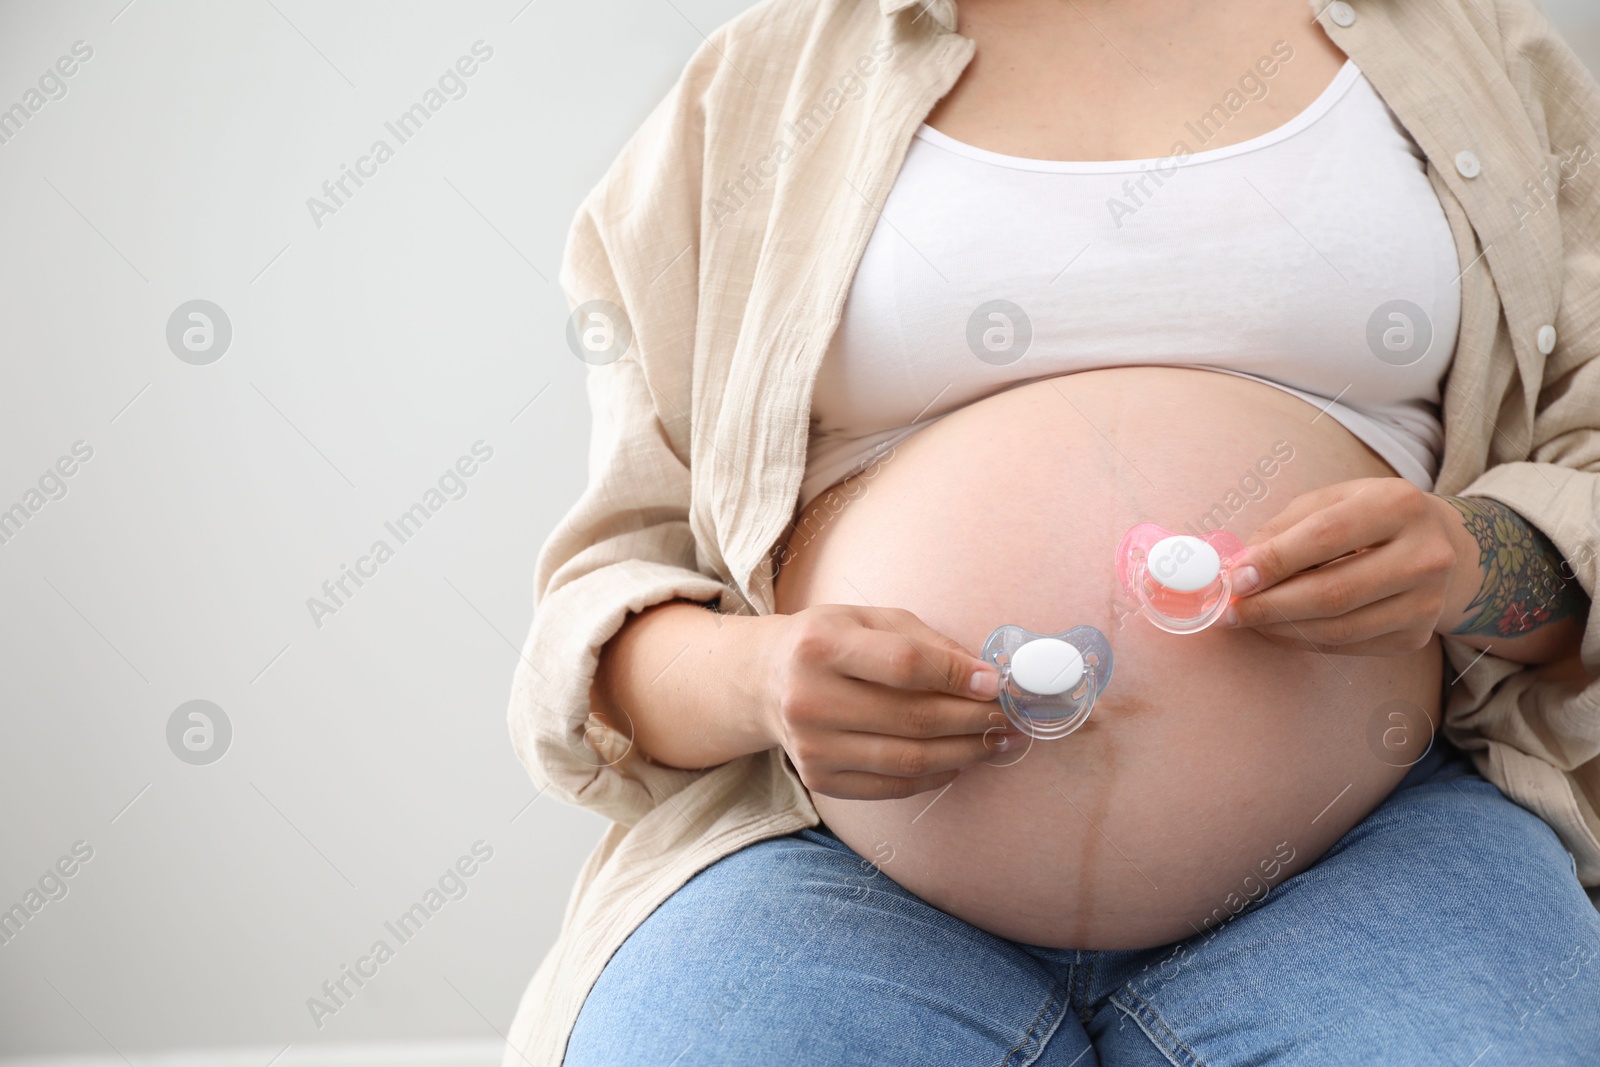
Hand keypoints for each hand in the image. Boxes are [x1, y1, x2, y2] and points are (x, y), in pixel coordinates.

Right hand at [754, 604, 1013, 799]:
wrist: (766, 681)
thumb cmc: (830, 642)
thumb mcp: (870, 620)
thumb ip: (926, 642)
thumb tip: (985, 676)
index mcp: (820, 645)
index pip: (903, 665)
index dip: (956, 676)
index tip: (995, 683)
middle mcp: (808, 698)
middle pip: (911, 718)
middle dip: (973, 720)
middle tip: (1009, 717)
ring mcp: (811, 746)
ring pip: (907, 760)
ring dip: (965, 754)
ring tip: (997, 742)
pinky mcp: (818, 779)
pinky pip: (892, 787)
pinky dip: (934, 777)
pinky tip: (959, 761)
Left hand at [1221, 478, 1467, 655]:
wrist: (1442, 546)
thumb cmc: (1370, 517)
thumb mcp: (1332, 500)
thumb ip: (1284, 528)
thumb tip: (1237, 568)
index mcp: (1398, 505)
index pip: (1326, 536)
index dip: (1275, 561)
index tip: (1234, 578)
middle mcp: (1424, 555)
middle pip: (1333, 591)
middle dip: (1270, 605)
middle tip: (1229, 611)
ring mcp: (1426, 602)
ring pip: (1338, 627)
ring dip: (1281, 628)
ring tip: (1247, 620)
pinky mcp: (1416, 636)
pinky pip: (1347, 645)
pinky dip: (1303, 640)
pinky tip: (1277, 629)